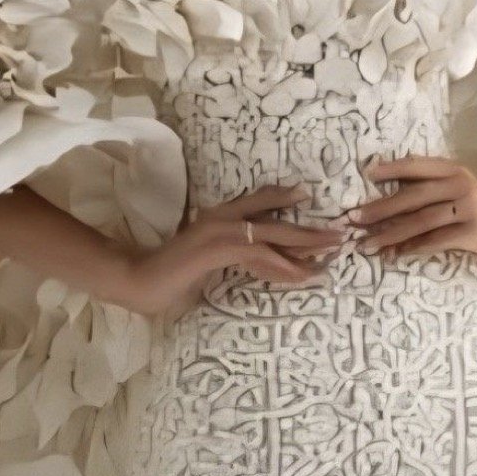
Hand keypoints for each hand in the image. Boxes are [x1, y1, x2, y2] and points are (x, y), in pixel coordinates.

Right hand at [109, 182, 348, 319]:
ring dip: (306, 244)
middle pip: (276, 218)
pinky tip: (303, 272)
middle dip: (310, 228)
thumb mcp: (208, 266)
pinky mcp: (218, 247)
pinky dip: (283, 264)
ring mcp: (220, 230)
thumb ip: (233, 260)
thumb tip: (259, 265)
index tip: (307, 195)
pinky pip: (259, 253)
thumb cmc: (168, 278)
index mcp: (218, 217)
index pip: (258, 203)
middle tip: (339, 234)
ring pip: (274, 234)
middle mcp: (222, 217)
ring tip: (332, 251)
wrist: (137, 280)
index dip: (283, 199)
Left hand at [347, 155, 476, 282]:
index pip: (418, 165)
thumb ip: (435, 193)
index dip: (391, 168)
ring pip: (420, 220)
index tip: (365, 175)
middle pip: (412, 196)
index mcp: (456, 171)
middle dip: (379, 209)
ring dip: (389, 234)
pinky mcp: (474, 231)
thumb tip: (391, 201)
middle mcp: (461, 184)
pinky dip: (413, 249)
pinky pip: (435, 240)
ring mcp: (469, 207)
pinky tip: (395, 256)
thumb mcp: (463, 196)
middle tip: (352, 220)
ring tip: (367, 245)